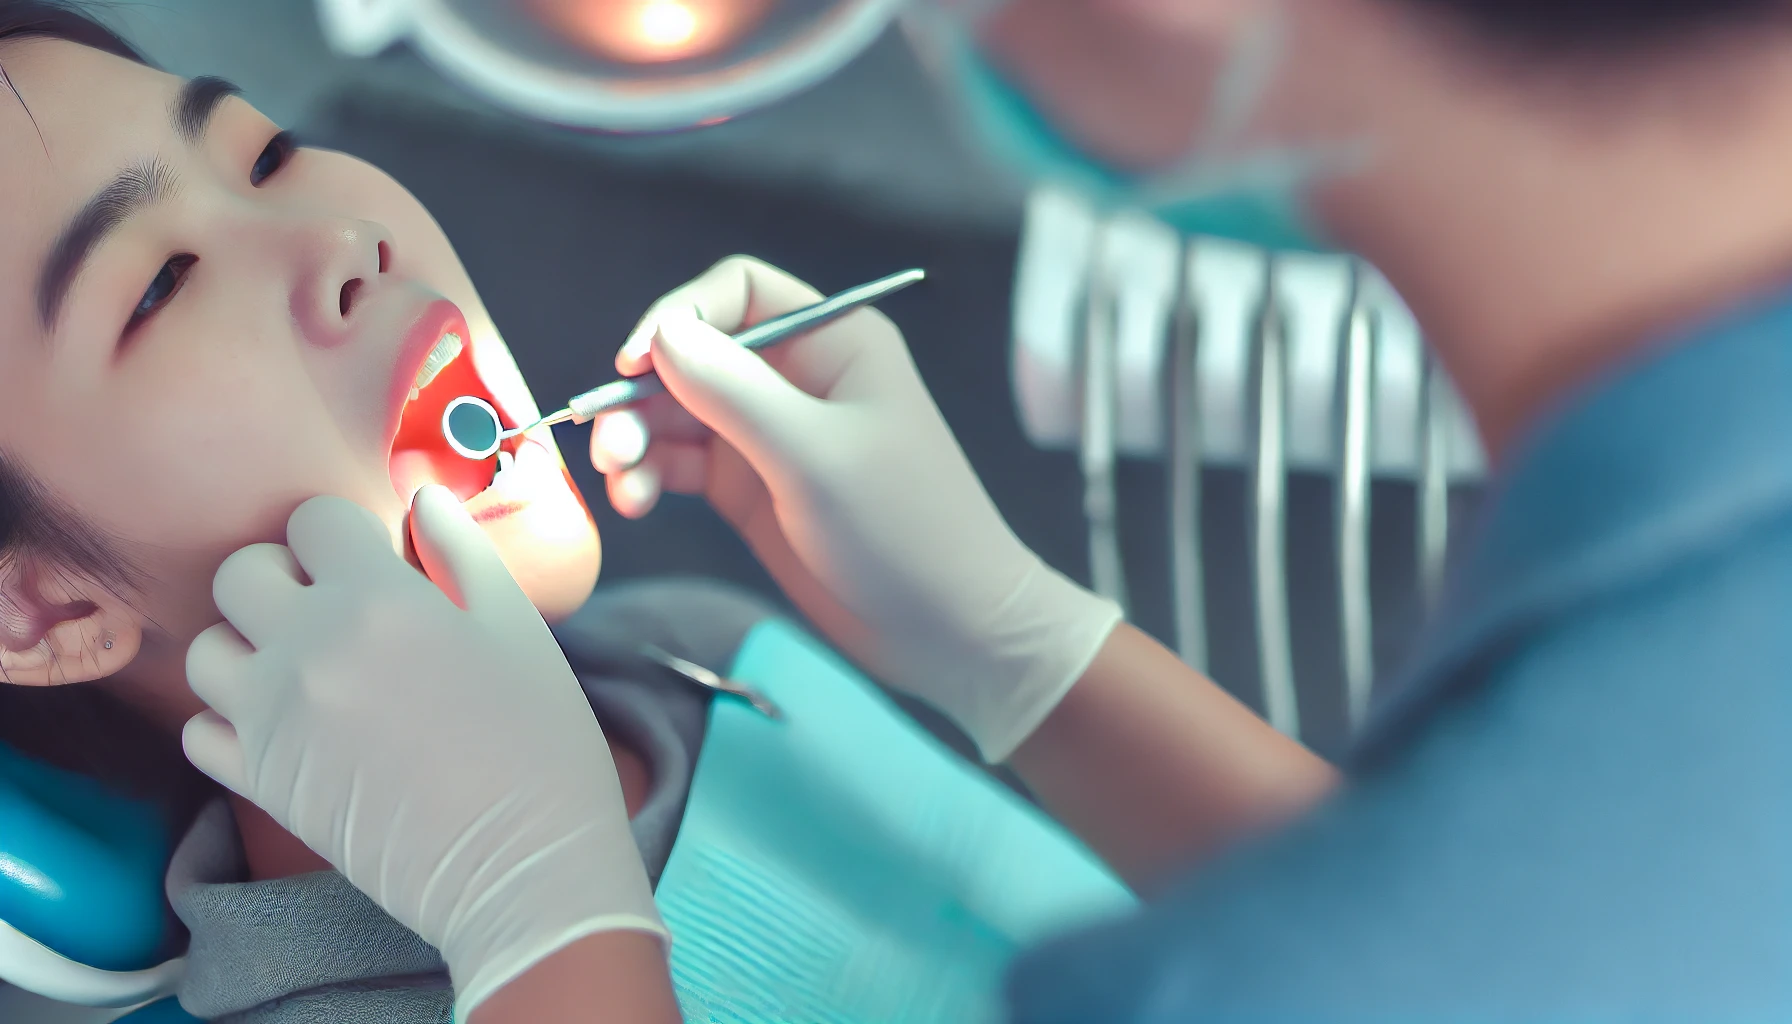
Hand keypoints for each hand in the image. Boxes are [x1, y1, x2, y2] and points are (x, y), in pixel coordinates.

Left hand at [183, 488, 663, 1016]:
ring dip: (248, 643)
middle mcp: (308, 648)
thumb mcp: (519, 628)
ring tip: (304, 663)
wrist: (522, 863)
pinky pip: (201, 728)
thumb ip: (462, 552)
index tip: (376, 559)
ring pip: (208, 648)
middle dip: (284, 575)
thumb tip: (422, 499)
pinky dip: (231, 716)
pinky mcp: (261, 781)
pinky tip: (287, 721)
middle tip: (334, 605)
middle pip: (240, 572)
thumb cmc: (538, 742)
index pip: (313, 519)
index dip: (346, 532)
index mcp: (378, 599)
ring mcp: (274, 717)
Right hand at [590, 256, 1121, 761]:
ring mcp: (772, 435)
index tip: (634, 363)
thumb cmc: (903, 531)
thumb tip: (663, 334)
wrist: (948, 631)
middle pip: (693, 354)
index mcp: (834, 343)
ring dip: (635, 439)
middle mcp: (798, 378)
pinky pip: (681, 463)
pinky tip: (635, 502)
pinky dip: (649, 475)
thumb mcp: (814, 456)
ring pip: (677, 411)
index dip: (679, 315)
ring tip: (621, 485)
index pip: (738, 291)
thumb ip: (734, 391)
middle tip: (609, 445)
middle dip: (644, 392)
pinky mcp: (752, 489)